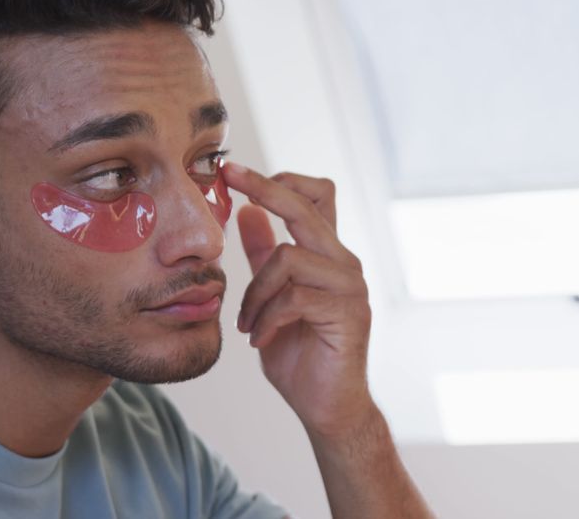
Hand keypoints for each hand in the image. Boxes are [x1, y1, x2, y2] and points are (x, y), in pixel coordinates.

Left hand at [221, 162, 374, 437]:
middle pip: (305, 207)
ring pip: (288, 258)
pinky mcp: (349, 313)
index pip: (313, 196)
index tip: (234, 171)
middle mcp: (344, 262)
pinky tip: (259, 339)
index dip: (278, 180)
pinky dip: (266, 318)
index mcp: (326, 255)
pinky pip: (294, 298)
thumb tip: (248, 212)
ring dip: (255, 292)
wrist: (326, 406)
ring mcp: (350, 286)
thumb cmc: (300, 353)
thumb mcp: (270, 298)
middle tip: (228, 176)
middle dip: (264, 188)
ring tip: (246, 323)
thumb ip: (263, 257)